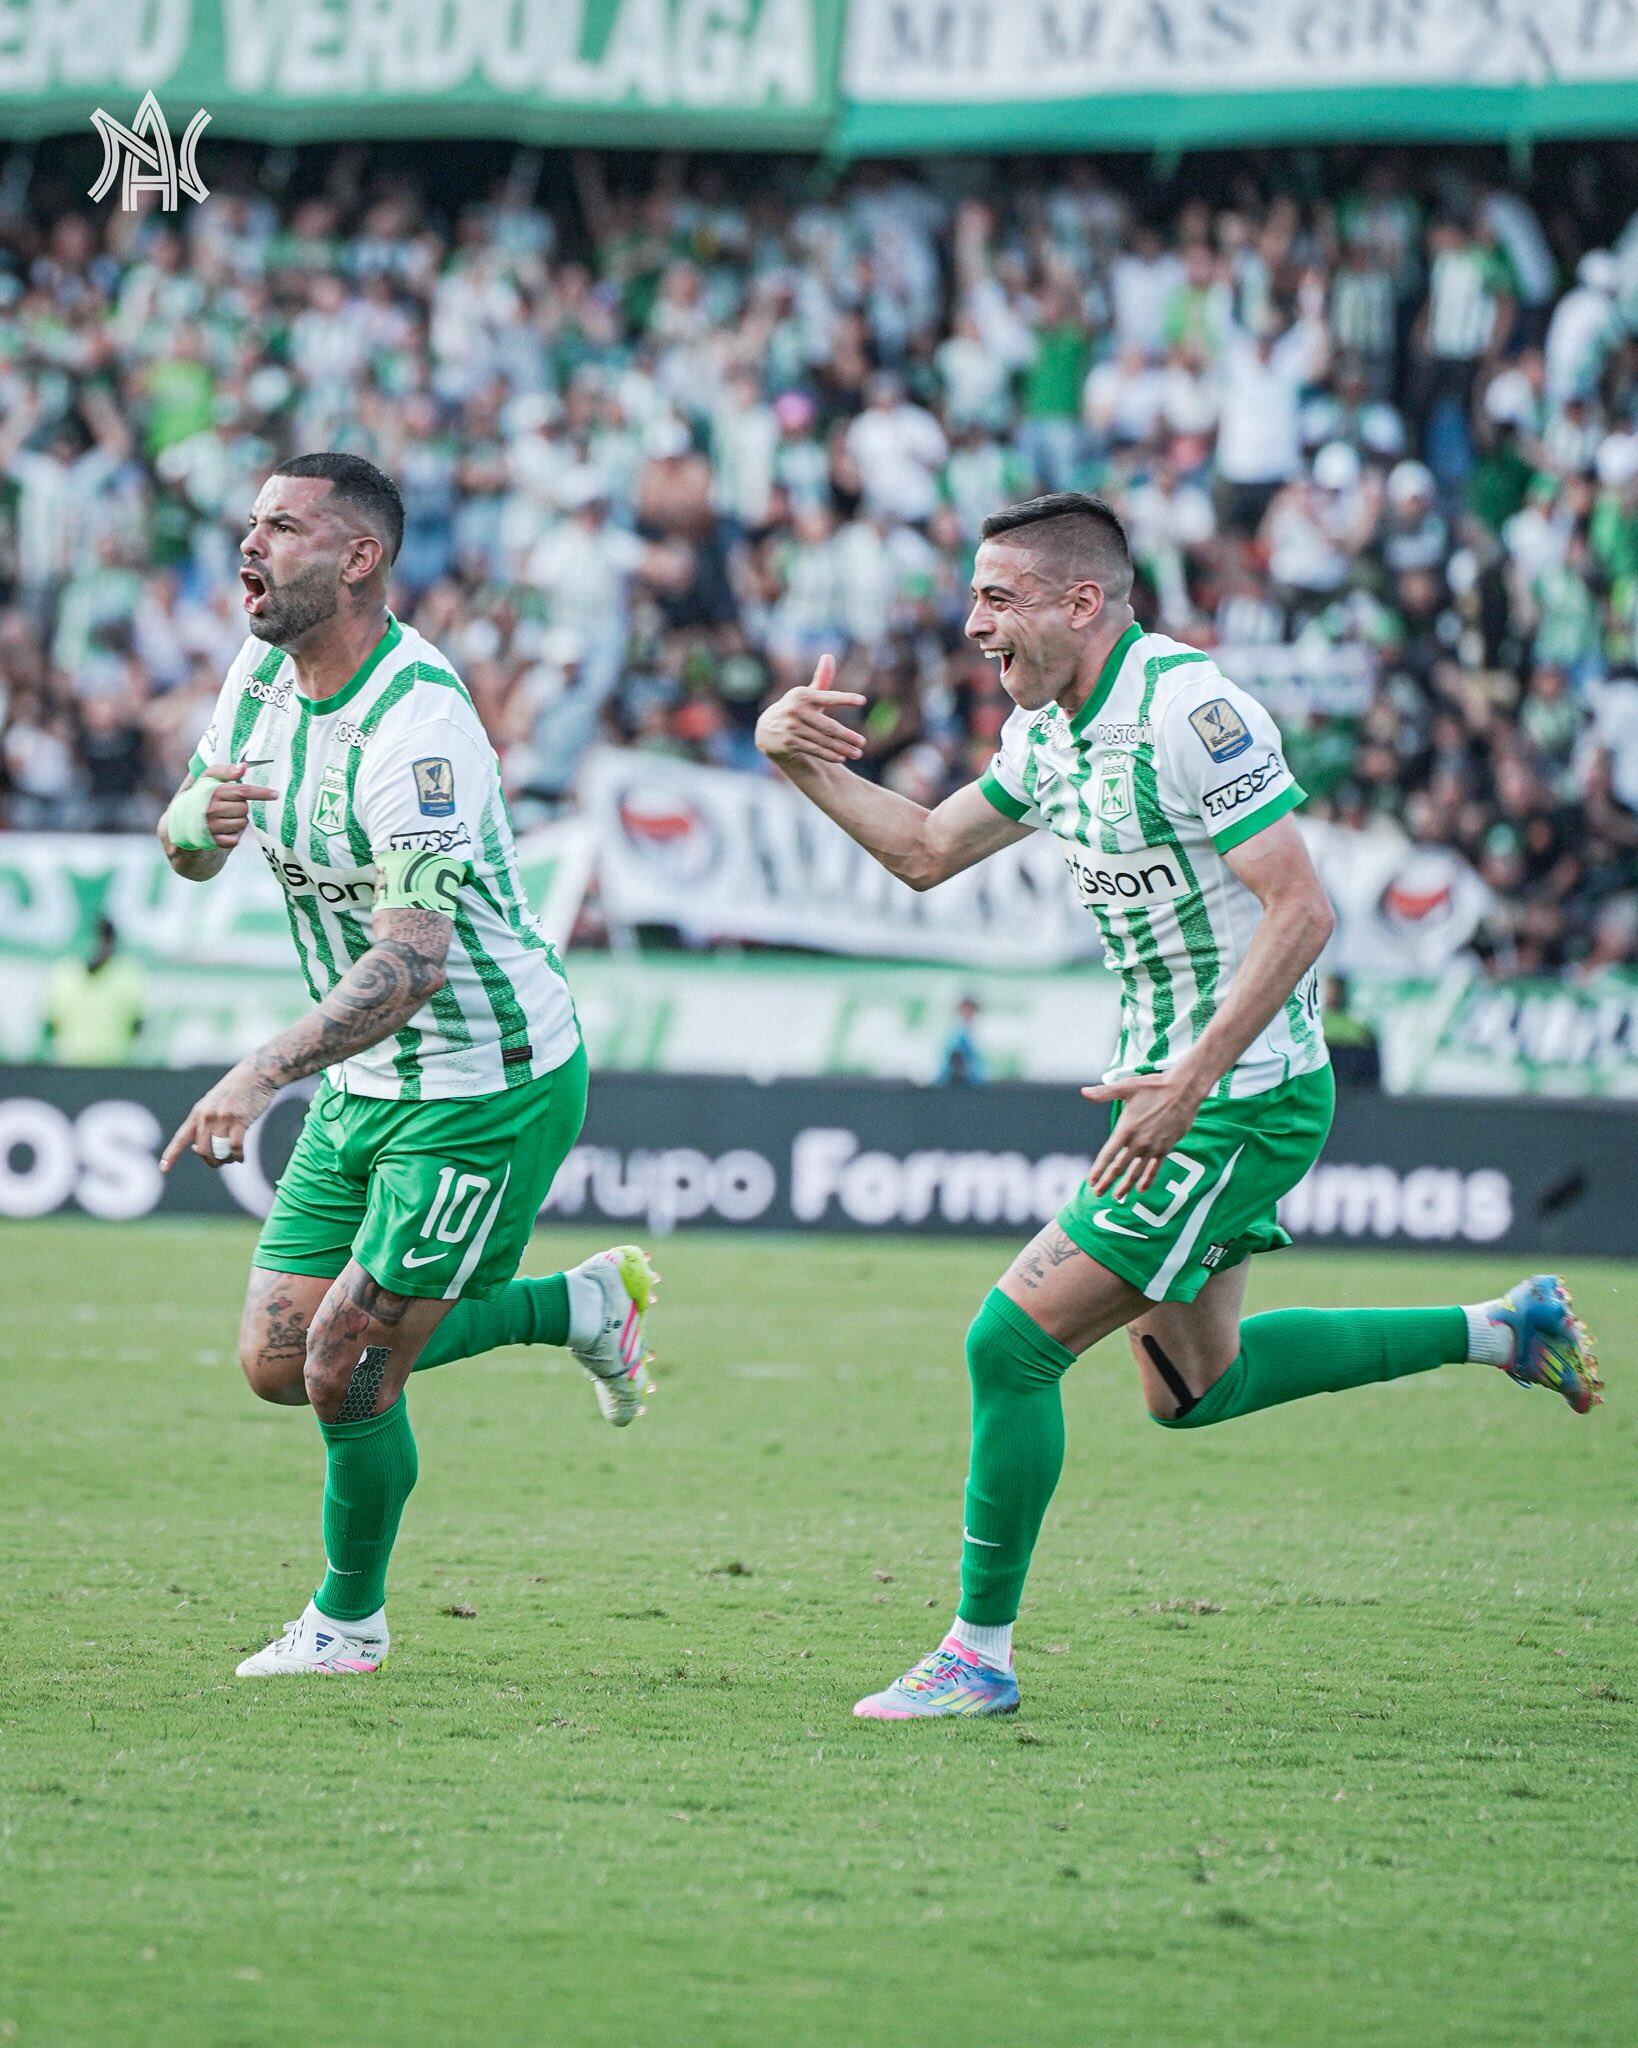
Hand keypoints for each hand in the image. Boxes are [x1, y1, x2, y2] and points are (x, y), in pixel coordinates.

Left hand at [161, 1063, 275, 1172]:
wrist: (256, 1073)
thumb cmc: (236, 1091)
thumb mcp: (214, 1103)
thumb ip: (205, 1123)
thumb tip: (199, 1149)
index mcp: (198, 1112)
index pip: (181, 1137)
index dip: (172, 1154)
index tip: (163, 1169)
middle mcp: (207, 1115)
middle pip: (203, 1150)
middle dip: (212, 1161)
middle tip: (222, 1162)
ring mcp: (223, 1117)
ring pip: (219, 1151)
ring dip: (227, 1160)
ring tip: (234, 1159)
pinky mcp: (240, 1119)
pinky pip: (235, 1147)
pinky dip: (238, 1157)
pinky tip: (241, 1158)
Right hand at [193, 761, 280, 849]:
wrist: (180, 821)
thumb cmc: (200, 796)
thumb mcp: (207, 779)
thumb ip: (225, 771)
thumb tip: (243, 767)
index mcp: (212, 791)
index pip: (242, 791)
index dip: (261, 792)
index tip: (276, 794)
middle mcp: (210, 809)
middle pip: (244, 808)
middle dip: (242, 807)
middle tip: (230, 806)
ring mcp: (211, 826)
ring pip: (242, 824)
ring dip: (238, 821)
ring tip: (225, 817)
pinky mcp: (212, 841)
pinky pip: (235, 839)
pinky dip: (233, 835)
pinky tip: (223, 829)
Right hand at [755, 653, 866, 767]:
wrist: (766, 731)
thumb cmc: (794, 709)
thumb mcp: (806, 694)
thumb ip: (821, 679)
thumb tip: (828, 656)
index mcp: (802, 695)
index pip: (828, 697)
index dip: (845, 698)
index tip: (862, 700)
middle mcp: (795, 710)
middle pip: (828, 726)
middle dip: (847, 736)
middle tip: (863, 742)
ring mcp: (791, 727)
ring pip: (823, 740)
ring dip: (842, 748)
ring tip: (857, 753)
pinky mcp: (788, 742)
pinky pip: (814, 750)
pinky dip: (829, 754)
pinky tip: (842, 757)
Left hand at [1082, 1070, 1208, 1199]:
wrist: (1184, 1091)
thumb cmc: (1154, 1087)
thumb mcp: (1126, 1087)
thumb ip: (1104, 1093)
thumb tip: (1083, 1092)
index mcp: (1126, 1129)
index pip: (1108, 1155)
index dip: (1098, 1170)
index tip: (1091, 1182)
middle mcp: (1139, 1142)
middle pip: (1120, 1167)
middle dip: (1108, 1182)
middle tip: (1098, 1194)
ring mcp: (1153, 1147)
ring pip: (1136, 1172)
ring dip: (1126, 1185)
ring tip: (1118, 1196)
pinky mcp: (1166, 1148)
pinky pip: (1155, 1169)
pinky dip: (1147, 1180)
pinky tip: (1141, 1189)